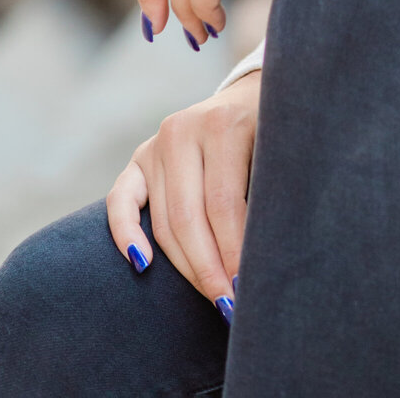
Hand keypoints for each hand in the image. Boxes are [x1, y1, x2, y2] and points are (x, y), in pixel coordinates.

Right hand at [107, 72, 260, 307]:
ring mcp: (156, 144)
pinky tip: (142, 266)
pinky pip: (119, 201)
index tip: (246, 287)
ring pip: (161, 220)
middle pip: (188, 217)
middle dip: (208, 267)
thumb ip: (271, 190)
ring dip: (183, 265)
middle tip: (227, 303)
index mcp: (223, 125)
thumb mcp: (280, 149)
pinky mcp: (138, 158)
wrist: (248, 97)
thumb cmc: (271, 133)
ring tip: (208, 294)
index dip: (233, 251)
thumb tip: (268, 258)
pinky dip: (124, 235)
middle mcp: (183, 130)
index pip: (223, 203)